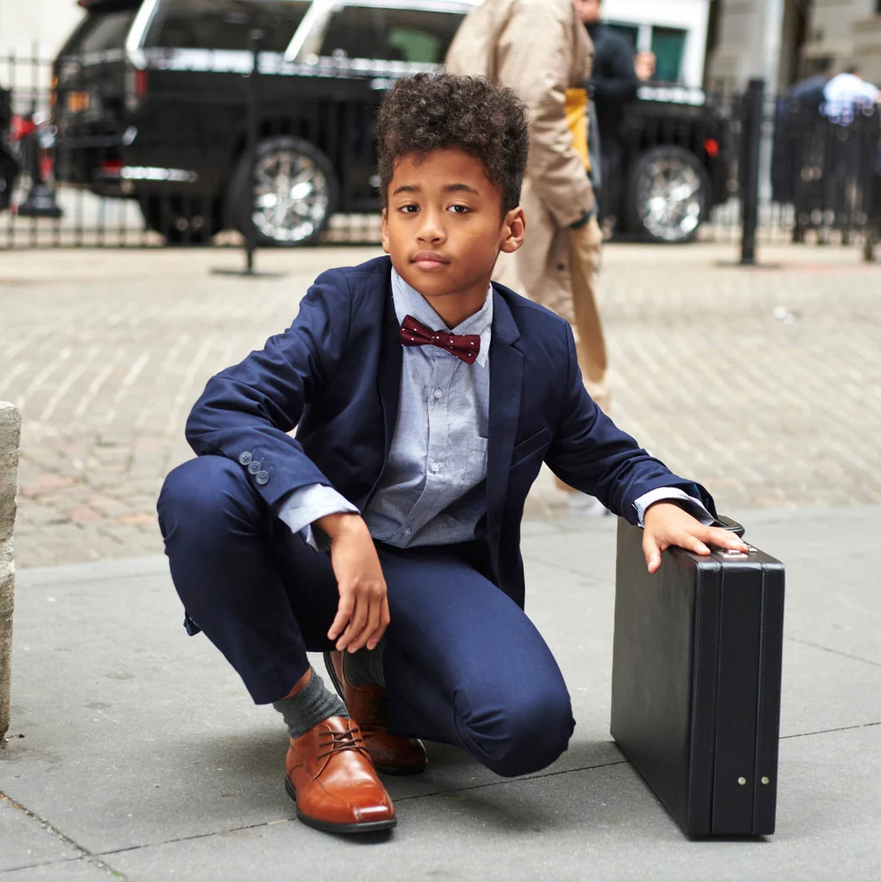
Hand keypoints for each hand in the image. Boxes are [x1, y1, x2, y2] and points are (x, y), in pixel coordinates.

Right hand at [317, 512, 389, 652]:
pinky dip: (338, 625)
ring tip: (339, 645)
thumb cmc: (358, 551)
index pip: (384, 619)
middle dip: (360, 640)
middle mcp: (375, 592)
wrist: (352, 533)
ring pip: (358, 621)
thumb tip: (361, 602)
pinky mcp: (349, 586)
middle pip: (370, 624)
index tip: (369, 646)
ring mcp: (363, 589)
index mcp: (382, 590)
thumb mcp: (369, 572)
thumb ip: (369, 587)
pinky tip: (332, 633)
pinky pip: (345, 612)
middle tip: (349, 649)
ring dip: (348, 636)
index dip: (376, 635)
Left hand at [642, 502, 748, 573]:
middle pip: (708, 534)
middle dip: (723, 541)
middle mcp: (691, 529)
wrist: (662, 508)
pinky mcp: (705, 528)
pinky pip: (720, 532)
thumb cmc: (657, 527)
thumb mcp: (649, 541)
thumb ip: (652, 555)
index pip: (687, 539)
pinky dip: (731, 537)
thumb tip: (652, 568)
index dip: (696, 545)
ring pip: (717, 532)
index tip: (705, 551)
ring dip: (731, 539)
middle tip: (737, 548)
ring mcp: (700, 527)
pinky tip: (742, 544)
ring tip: (744, 548)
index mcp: (677, 532)